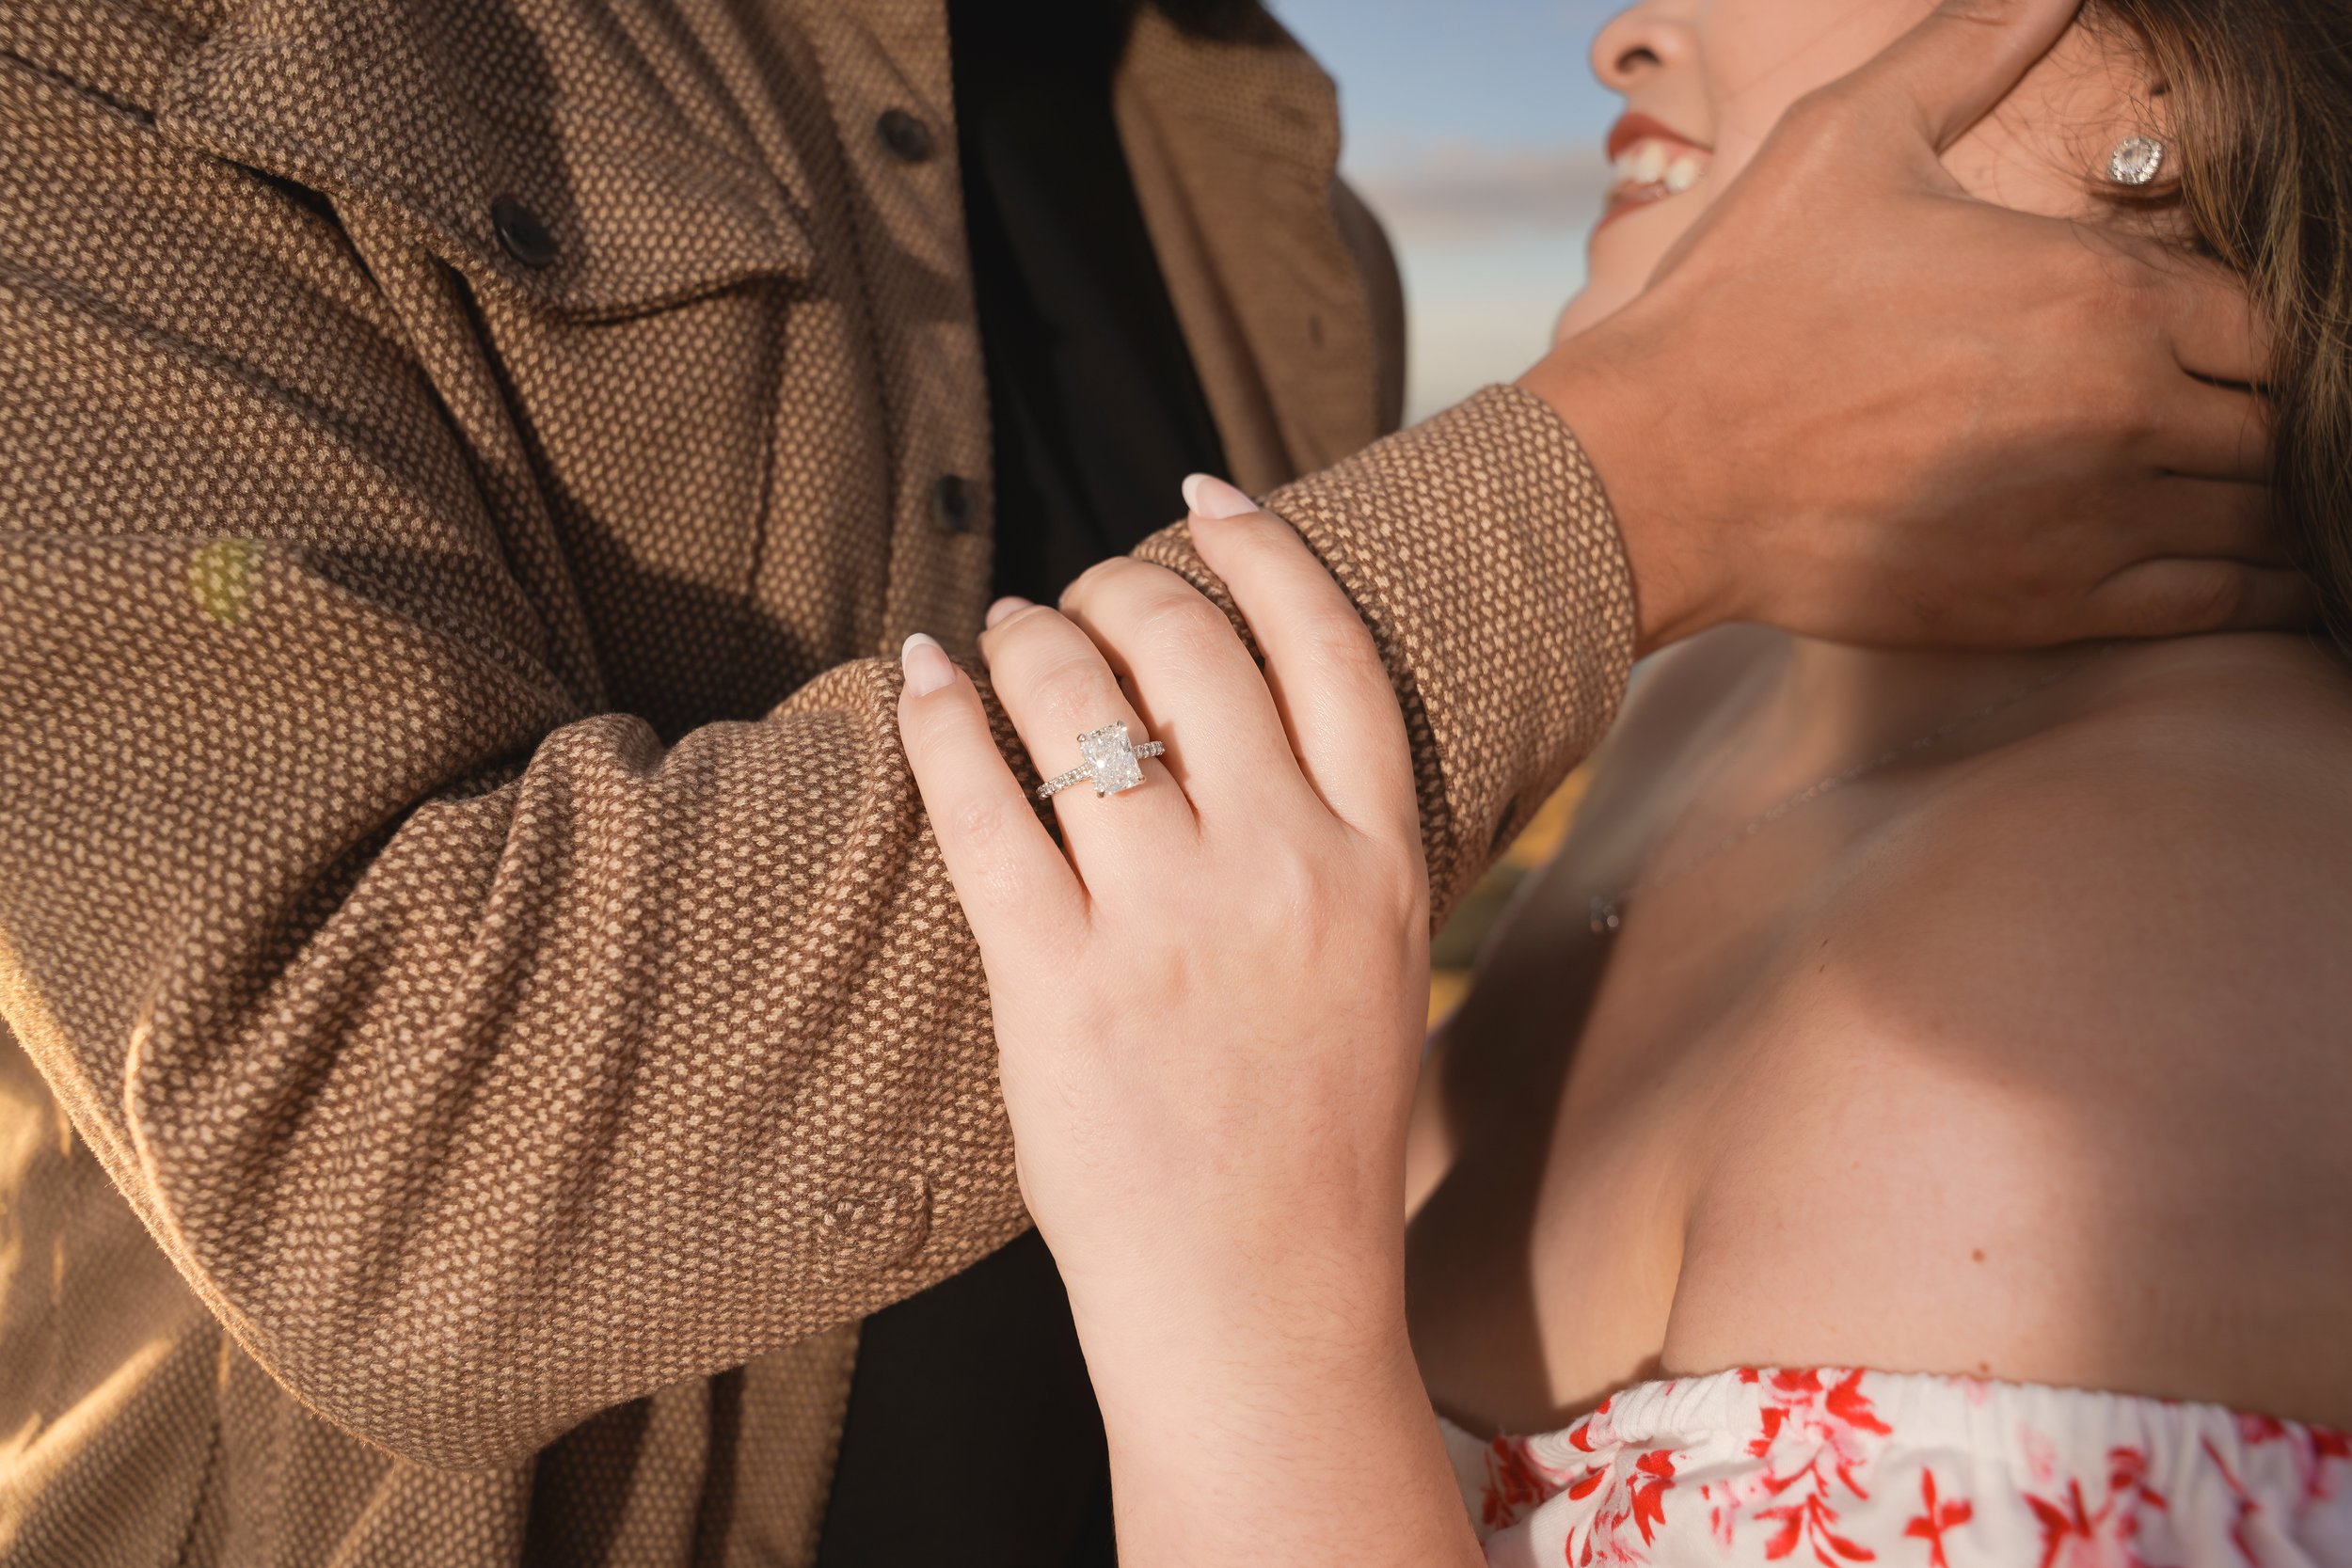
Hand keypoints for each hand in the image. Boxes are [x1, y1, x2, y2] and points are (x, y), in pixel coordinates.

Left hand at [896, 479, 1476, 1566]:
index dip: (1259, 546)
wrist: (1264, 1303)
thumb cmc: (1314, 1144)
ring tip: (1000, 640)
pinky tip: (923, 678)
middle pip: (1191, 645)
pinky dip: (940, 720)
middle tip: (1076, 600)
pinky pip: (981, 807)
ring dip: (1026, 639)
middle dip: (1117, 589)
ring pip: (1076, 702)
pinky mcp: (1061, 986)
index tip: (1202, 498)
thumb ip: (1333, 845)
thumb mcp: (1376, 969)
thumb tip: (1236, 725)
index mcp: (1382, 860)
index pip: (1325, 644)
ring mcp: (1171, 925)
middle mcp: (1286, 867)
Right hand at [1523, 0, 2306, 652]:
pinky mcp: (2054, 605)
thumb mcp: (1847, 141)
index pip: (2270, 311)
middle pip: (2284, 414)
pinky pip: (2221, 602)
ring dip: (2265, 493)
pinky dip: (2256, 585)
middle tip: (2218, 411)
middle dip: (2263, 408)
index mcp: (2099, 290)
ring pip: (2267, 510)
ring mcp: (2095, 518)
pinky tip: (2246, 565)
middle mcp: (2124, 408)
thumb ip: (1965, 50)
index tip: (2206, 332)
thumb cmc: (1744, 308)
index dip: (2253, 323)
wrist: (1658, 471)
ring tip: (2226, 480)